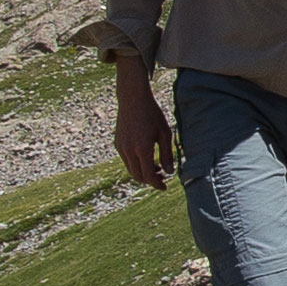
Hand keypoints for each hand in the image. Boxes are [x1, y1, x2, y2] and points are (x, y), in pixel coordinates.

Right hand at [112, 65, 173, 190]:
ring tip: (156, 167)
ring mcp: (121, 148)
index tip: (164, 187)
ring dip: (143, 173)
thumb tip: (169, 172)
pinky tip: (146, 157)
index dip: (157, 184)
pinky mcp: (117, 144)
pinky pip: (126, 161)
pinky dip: (136, 165)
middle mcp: (129, 150)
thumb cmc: (152, 114)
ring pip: (131, 170)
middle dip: (150, 180)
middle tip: (162, 177)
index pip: (148, 176)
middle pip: (138, 176)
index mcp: (142, 149)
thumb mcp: (165, 133)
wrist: (132, 99)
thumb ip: (167, 154)